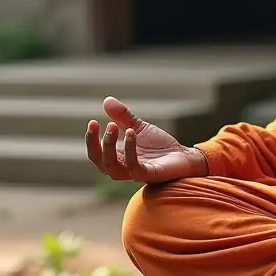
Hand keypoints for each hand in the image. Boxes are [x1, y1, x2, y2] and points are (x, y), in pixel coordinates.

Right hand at [86, 96, 208, 183]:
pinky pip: (135, 168)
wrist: (184, 156)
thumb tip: (106, 100)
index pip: (96, 154)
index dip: (91, 140)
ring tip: (114, 126)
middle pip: (101, 163)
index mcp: (119, 158)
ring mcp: (136, 173)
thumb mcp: (139, 127)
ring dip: (110, 148)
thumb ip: (123, 117)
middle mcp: (124, 168)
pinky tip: (132, 133)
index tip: (92, 122)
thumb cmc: (159, 146)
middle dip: (97, 144)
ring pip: (114, 169)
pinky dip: (130, 150)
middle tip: (106, 124)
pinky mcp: (150, 174)